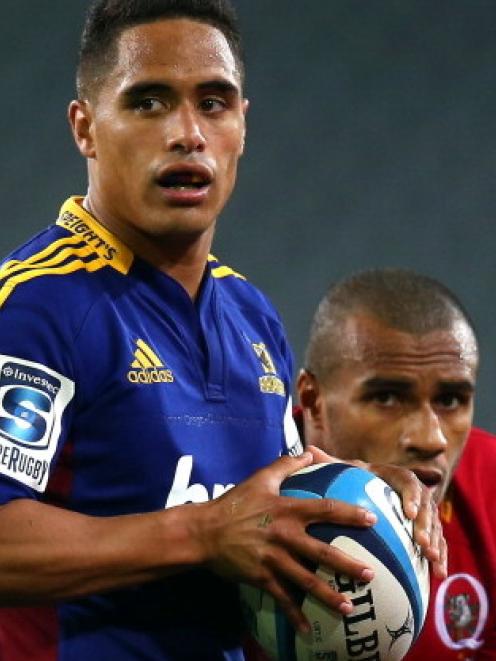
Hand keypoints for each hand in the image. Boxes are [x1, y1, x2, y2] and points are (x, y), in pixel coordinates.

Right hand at [196, 451, 377, 632]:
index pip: (325, 510)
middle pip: (321, 552)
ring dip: (328, 595)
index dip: (349, 514)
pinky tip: (308, 630)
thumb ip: (286, 465)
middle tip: (369, 575)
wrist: (205, 531)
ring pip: (306, 580)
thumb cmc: (234, 503)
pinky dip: (295, 615)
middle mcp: (284, 535)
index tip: (371, 520)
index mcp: (287, 510)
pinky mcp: (261, 577)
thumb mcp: (260, 479)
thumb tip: (309, 453)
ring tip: (349, 607)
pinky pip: (282, 599)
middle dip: (347, 564)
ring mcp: (273, 559)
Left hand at [307, 445, 447, 578]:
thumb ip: (329, 463)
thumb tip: (309, 450)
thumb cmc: (351, 479)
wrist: (368, 487)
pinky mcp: (426, 528)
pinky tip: (438, 575)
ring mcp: (422, 510)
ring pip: (435, 524)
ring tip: (433, 560)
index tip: (410, 513)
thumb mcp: (342, 471)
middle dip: (427, 524)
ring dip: (437, 542)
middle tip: (422, 542)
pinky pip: (437, 541)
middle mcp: (412, 491)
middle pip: (427, 504)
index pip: (407, 480)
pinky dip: (440, 556)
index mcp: (393, 475)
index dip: (412, 496)